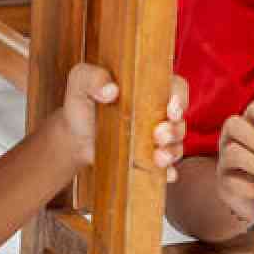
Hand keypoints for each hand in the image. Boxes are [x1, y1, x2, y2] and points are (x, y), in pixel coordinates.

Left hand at [54, 66, 186, 178]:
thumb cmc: (81, 104)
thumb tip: (110, 90)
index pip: (176, 88)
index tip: (171, 109)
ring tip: (158, 157)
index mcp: (149, 89)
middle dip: (175, 129)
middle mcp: (158, 114)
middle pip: (179, 120)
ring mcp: (155, 139)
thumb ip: (92, 78)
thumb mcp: (80, 82)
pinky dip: (169, 172)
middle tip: (158, 134)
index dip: (180, 98)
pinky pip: (167, 168)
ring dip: (172, 151)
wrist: (74, 137)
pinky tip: (165, 175)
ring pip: (176, 145)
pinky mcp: (149, 160)